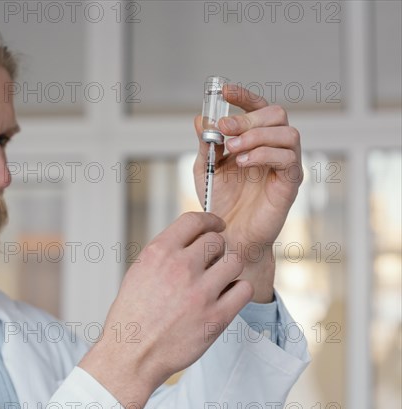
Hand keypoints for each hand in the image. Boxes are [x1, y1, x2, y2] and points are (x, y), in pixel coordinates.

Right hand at [79, 212, 252, 408]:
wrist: (131, 353)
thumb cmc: (132, 315)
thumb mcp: (139, 271)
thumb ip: (166, 252)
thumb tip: (191, 238)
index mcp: (159, 253)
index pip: (194, 221)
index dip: (209, 220)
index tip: (216, 225)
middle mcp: (180, 268)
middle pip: (217, 240)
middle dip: (217, 248)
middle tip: (213, 260)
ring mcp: (200, 292)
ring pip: (234, 261)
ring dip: (229, 267)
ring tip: (219, 279)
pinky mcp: (216, 317)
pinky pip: (243, 289)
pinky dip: (238, 290)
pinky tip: (226, 296)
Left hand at [194, 84, 302, 302]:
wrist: (228, 236)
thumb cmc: (220, 201)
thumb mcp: (206, 168)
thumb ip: (206, 143)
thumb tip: (200, 118)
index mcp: (255, 140)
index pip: (257, 108)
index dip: (243, 96)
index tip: (223, 90)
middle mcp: (274, 147)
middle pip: (276, 113)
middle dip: (249, 117)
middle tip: (226, 129)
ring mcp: (285, 164)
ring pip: (287, 132)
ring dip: (257, 135)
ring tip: (232, 150)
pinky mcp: (290, 183)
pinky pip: (288, 158)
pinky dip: (264, 154)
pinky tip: (243, 163)